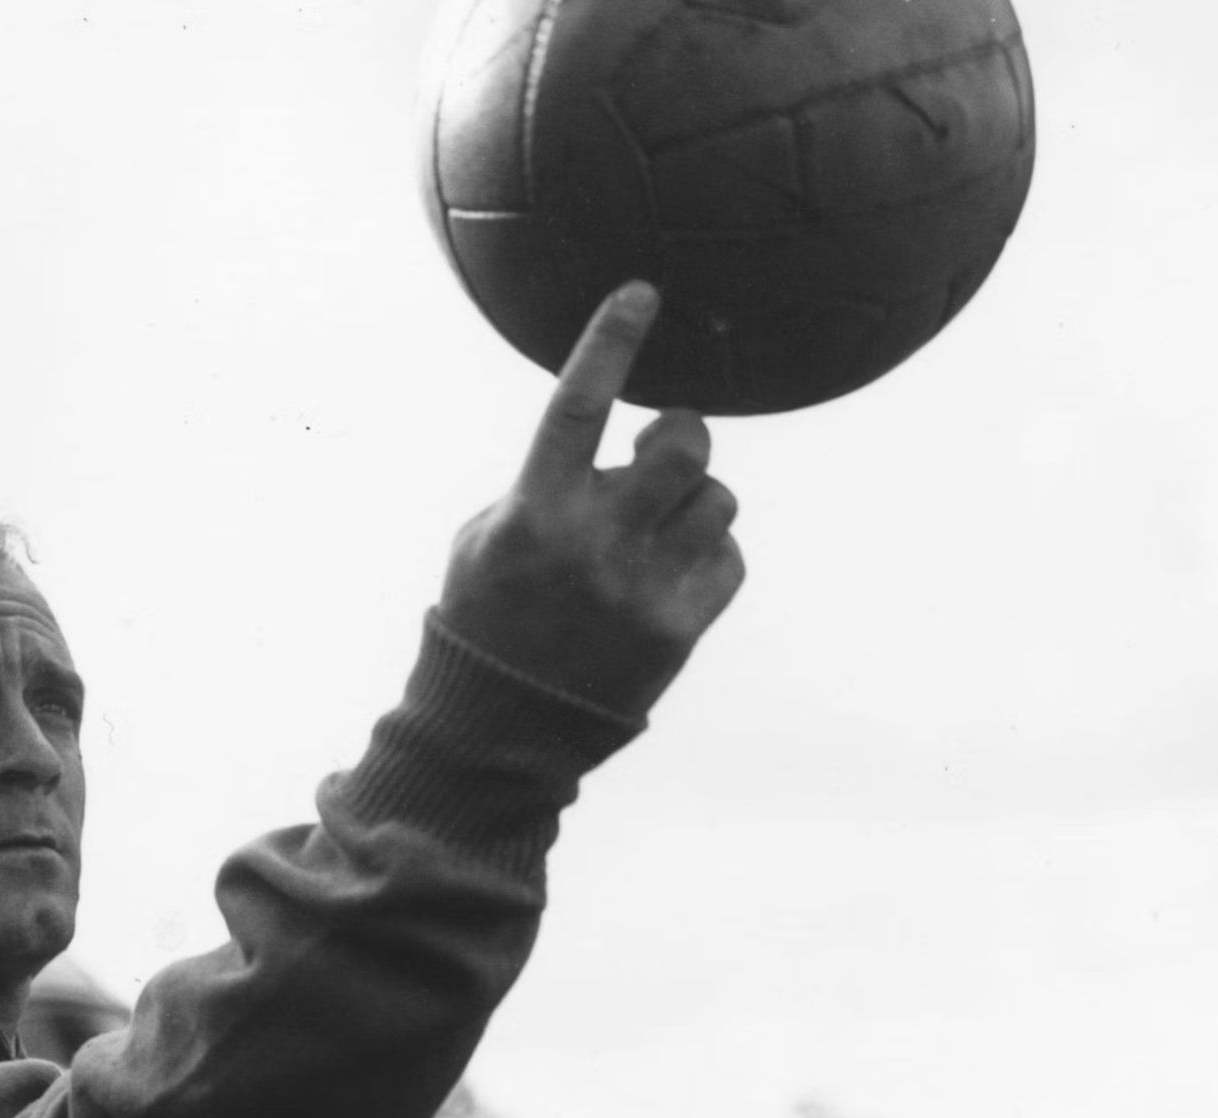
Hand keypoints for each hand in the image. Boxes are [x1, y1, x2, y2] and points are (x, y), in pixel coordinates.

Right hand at [438, 282, 746, 718]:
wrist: (503, 724)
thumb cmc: (490, 611)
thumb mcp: (486, 534)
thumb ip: (546, 481)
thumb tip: (623, 438)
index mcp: (535, 507)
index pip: (579, 403)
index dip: (611, 341)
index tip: (641, 293)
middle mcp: (594, 541)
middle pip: (684, 447)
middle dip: (683, 432)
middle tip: (663, 443)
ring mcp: (643, 586)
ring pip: (718, 500)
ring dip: (697, 500)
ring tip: (660, 525)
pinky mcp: (680, 627)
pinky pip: (730, 558)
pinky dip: (710, 555)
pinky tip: (671, 573)